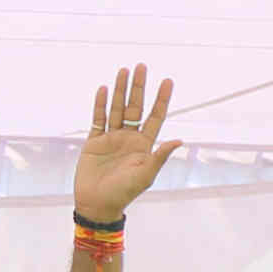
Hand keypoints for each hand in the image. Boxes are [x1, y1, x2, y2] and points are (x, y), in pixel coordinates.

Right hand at [76, 64, 182, 223]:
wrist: (97, 205)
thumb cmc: (124, 193)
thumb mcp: (145, 175)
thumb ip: (159, 156)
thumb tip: (179, 140)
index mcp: (144, 145)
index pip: (155, 117)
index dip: (161, 99)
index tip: (167, 80)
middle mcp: (129, 138)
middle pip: (135, 107)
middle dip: (138, 87)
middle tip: (141, 66)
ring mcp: (111, 138)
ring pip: (116, 109)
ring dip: (119, 90)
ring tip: (123, 71)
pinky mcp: (94, 142)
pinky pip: (98, 119)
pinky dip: (100, 105)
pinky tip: (104, 90)